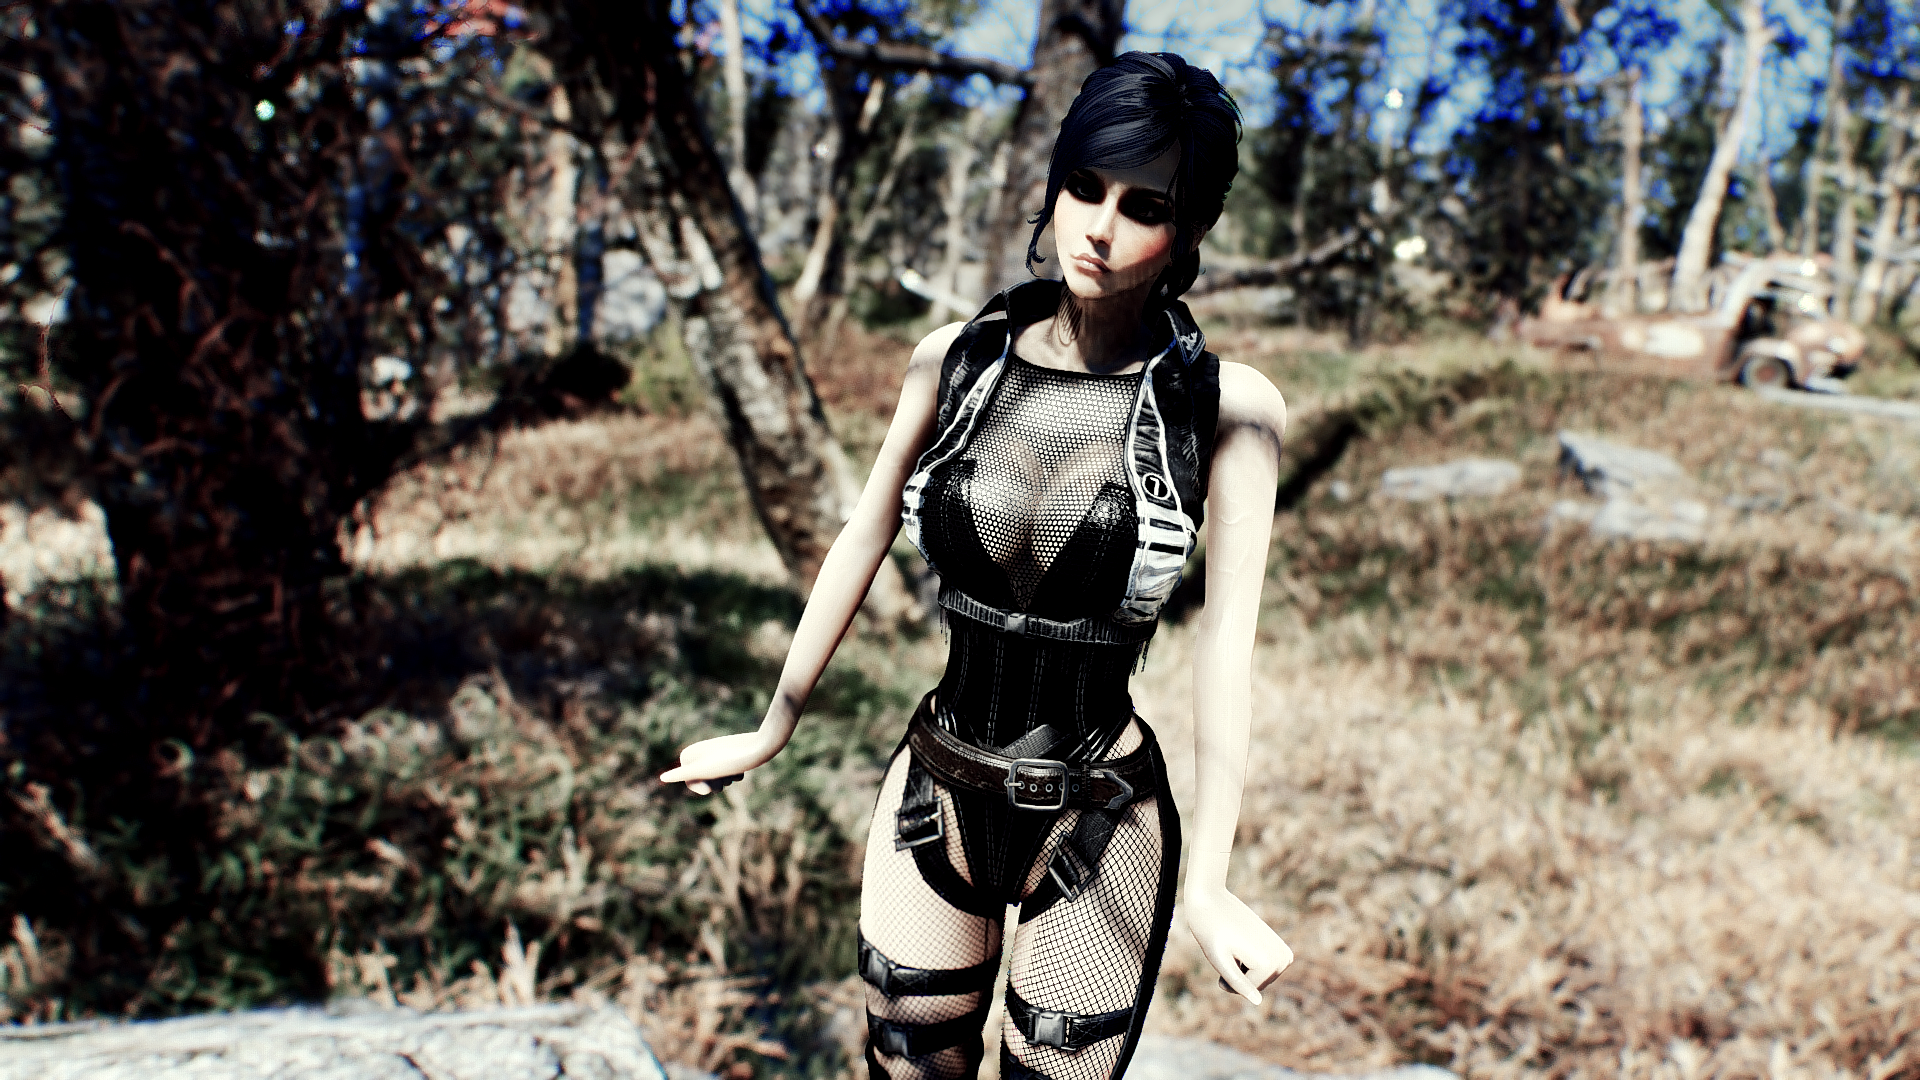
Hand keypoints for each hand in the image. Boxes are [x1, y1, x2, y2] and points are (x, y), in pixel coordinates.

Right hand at [659, 730, 779, 794]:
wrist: (759, 748)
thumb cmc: (730, 760)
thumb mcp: (705, 770)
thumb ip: (683, 773)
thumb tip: (662, 778)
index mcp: (689, 754)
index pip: (690, 783)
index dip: (701, 787)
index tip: (710, 787)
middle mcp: (701, 753)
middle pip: (704, 782)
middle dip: (715, 784)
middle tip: (725, 777)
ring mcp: (716, 755)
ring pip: (717, 780)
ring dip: (726, 781)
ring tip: (734, 772)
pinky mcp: (730, 757)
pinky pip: (728, 774)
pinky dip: (734, 776)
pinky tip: (740, 770)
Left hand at [1184, 885, 1292, 1005]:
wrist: (1212, 901)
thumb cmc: (1211, 932)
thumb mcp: (1220, 961)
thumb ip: (1238, 982)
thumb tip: (1258, 1001)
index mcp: (1269, 962)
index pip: (1246, 991)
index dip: (1227, 980)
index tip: (1221, 955)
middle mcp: (1282, 958)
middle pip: (1256, 986)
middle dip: (1238, 975)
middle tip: (1227, 949)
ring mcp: (1284, 952)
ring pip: (1259, 979)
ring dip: (1243, 969)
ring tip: (1234, 946)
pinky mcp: (1281, 948)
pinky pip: (1262, 971)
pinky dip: (1249, 963)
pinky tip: (1241, 944)